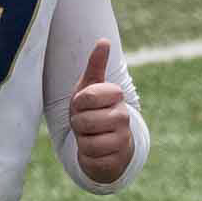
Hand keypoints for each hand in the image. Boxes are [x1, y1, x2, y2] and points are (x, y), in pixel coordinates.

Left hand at [70, 40, 131, 183]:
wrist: (105, 146)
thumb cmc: (93, 112)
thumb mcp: (88, 89)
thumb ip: (95, 66)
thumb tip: (104, 40)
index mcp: (115, 96)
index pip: (86, 96)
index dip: (78, 103)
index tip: (84, 105)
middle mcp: (123, 116)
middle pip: (83, 121)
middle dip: (78, 125)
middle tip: (86, 124)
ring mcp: (123, 139)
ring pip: (87, 141)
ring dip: (82, 141)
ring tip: (90, 137)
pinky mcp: (118, 160)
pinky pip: (91, 158)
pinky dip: (87, 157)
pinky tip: (96, 152)